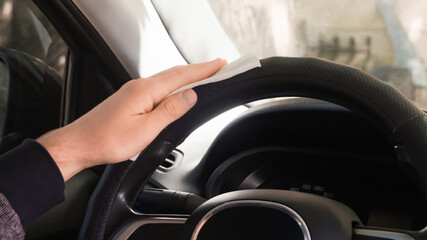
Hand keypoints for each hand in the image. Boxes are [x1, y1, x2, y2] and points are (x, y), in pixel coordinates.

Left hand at [37, 58, 225, 180]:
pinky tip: (176, 90)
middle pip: (175, 73)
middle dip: (198, 69)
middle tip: (217, 66)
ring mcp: (133, 91)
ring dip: (187, 76)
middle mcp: (139, 86)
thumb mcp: (145, 129)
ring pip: (166, 79)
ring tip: (203, 76)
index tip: (220, 64)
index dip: (203, 70)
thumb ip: (170, 110)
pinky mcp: (130, 98)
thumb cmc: (107, 139)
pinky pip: (158, 86)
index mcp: (145, 90)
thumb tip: (190, 95)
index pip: (182, 76)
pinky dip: (173, 84)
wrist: (80, 143)